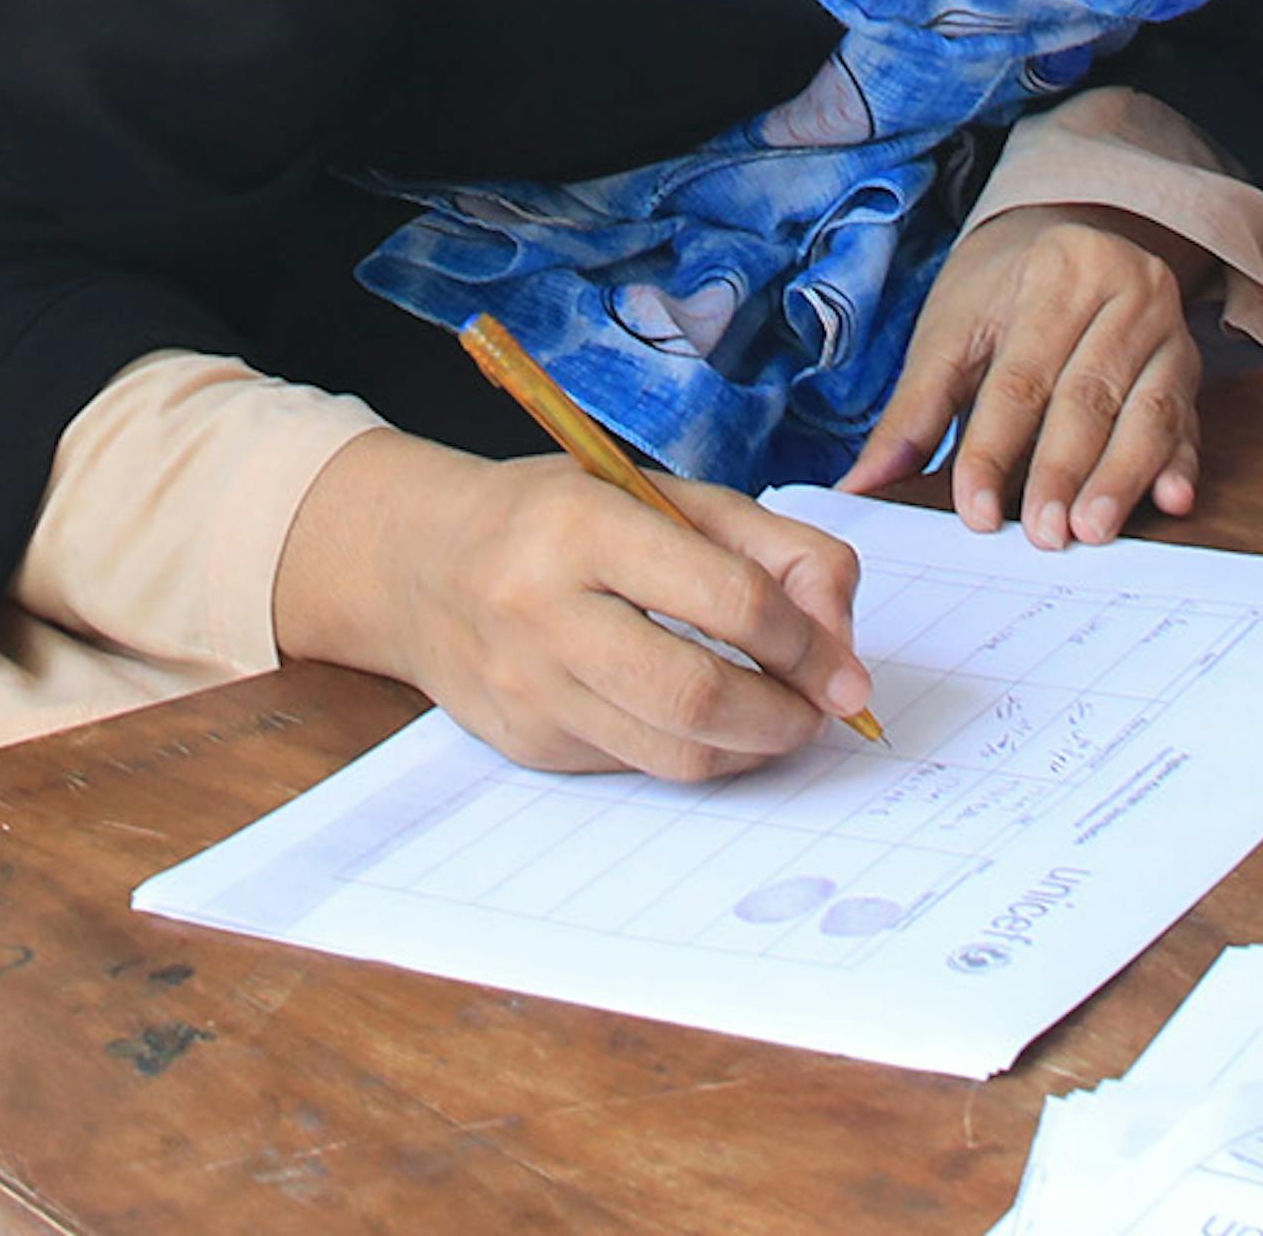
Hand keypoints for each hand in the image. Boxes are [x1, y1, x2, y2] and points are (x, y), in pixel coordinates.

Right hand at [279, 433, 874, 780]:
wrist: (420, 565)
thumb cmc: (558, 519)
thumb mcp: (663, 495)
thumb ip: (773, 548)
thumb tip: (838, 640)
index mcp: (585, 526)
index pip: (727, 599)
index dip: (804, 641)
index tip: (841, 664)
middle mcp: (544, 613)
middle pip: (699, 698)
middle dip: (787, 716)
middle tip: (821, 708)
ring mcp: (530, 691)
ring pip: (676, 755)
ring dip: (754, 749)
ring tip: (778, 718)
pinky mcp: (527, 746)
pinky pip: (638, 767)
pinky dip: (694, 753)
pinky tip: (706, 720)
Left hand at [840, 205, 1209, 540]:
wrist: (1063, 234)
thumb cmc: (999, 291)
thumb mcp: (949, 331)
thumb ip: (913, 412)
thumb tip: (861, 485)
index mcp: (1056, 270)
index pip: (1021, 378)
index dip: (994, 450)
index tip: (975, 512)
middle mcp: (1125, 289)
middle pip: (1089, 395)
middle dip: (1062, 471)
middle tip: (1042, 535)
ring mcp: (1167, 327)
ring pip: (1148, 411)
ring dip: (1121, 478)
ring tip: (1091, 530)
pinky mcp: (1190, 363)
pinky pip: (1189, 419)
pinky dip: (1181, 463)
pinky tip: (1172, 501)